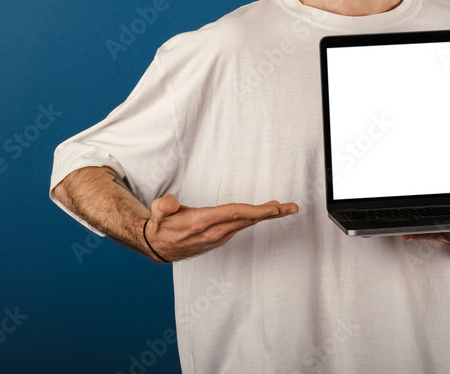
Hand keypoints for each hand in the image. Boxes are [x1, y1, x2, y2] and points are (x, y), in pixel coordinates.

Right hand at [145, 194, 297, 261]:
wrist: (158, 247)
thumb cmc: (161, 227)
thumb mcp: (157, 215)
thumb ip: (163, 207)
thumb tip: (172, 202)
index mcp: (202, 222)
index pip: (234, 214)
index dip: (256, 211)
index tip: (274, 209)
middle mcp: (214, 232)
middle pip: (248, 219)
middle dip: (272, 213)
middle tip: (292, 208)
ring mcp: (219, 236)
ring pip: (247, 223)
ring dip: (267, 215)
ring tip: (285, 208)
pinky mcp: (220, 237)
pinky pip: (242, 226)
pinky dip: (256, 218)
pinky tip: (266, 213)